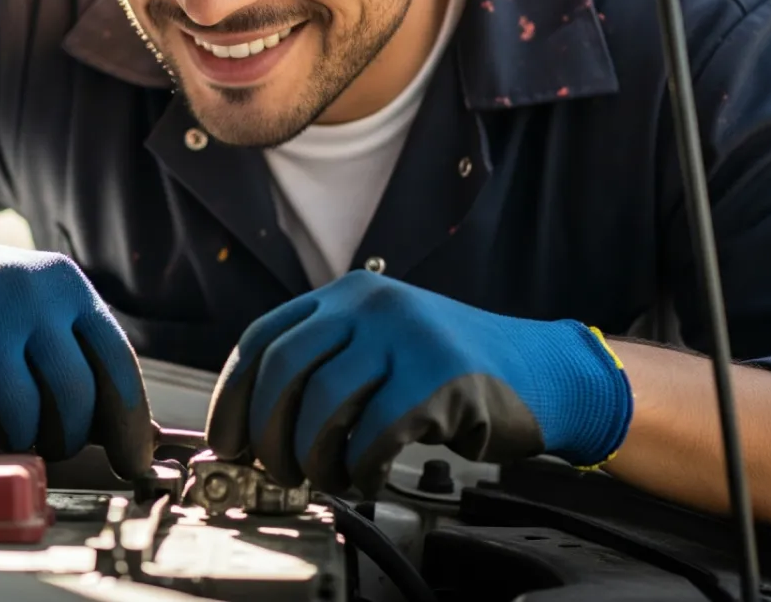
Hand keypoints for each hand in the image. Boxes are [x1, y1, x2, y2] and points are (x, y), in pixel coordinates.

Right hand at [0, 212, 154, 477]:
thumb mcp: (41, 310)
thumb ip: (82, 359)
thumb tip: (137, 434)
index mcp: (68, 286)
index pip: (117, 363)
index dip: (129, 423)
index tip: (131, 462)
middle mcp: (31, 291)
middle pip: (72, 393)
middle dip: (66, 438)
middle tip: (53, 447)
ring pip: (19, 409)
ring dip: (17, 438)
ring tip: (8, 432)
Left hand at [206, 270, 630, 493]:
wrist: (543, 372)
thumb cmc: (452, 370)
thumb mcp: (380, 343)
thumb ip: (323, 366)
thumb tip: (252, 428)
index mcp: (346, 293)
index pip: (262, 338)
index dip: (234, 395)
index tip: (227, 439)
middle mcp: (371, 304)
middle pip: (284, 371)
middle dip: (268, 433)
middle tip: (277, 469)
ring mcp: (406, 337)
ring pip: (323, 407)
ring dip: (315, 458)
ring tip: (328, 477)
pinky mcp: (439, 378)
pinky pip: (373, 436)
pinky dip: (359, 468)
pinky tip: (368, 476)